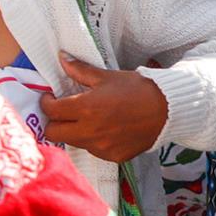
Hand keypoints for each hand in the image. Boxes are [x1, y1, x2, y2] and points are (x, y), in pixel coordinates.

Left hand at [38, 54, 169, 163]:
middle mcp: (90, 131)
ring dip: (73, 132)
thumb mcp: (107, 77)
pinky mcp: (114, 156)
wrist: (170, 109)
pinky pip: (93, 151)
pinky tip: (104, 130)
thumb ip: (80, 71)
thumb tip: (62, 58)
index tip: (51, 98)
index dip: (46, 103)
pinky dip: (93, 141)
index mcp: (86, 109)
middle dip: (53, 122)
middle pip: (53, 133)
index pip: (50, 111)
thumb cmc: (138, 89)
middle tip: (62, 112)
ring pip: (73, 142)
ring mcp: (102, 147)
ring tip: (86, 120)